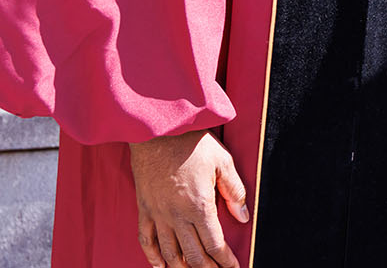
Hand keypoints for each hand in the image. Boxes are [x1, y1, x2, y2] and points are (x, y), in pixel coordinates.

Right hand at [130, 130, 248, 267]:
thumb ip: (234, 190)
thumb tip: (243, 216)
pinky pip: (146, 240)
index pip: (214, 243)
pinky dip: (153, 256)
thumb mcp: (223, 161)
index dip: (225, 260)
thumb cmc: (192, 143)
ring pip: (169, 252)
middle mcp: (177, 215)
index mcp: (199, 205)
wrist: (157, 131)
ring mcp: (158, 214)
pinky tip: (160, 266)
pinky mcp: (144, 209)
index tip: (233, 267)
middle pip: (192, 255)